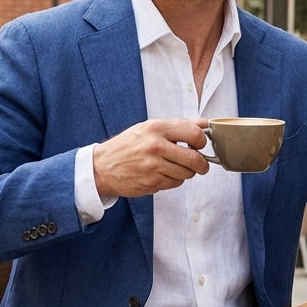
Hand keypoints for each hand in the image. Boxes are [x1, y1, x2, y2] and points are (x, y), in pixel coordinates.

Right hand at [92, 119, 209, 199]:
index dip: (202, 141)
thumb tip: (204, 123)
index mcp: (156, 128)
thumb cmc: (127, 146)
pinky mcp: (152, 182)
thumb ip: (179, 125)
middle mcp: (156, 146)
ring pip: (187, 173)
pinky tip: (163, 174)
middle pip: (195, 158)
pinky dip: (174, 180)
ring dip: (186, 172)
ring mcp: (154, 166)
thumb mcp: (149, 128)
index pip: (194, 133)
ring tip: (175, 167)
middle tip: (200, 164)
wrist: (102, 167)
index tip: (200, 144)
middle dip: (202, 164)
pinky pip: (175, 183)